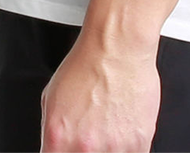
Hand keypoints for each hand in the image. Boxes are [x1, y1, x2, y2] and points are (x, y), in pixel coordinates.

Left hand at [39, 32, 160, 152]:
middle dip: (85, 149)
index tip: (69, 147)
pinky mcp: (138, 145)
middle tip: (91, 133)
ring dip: (108, 147)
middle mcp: (85, 148)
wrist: (118, 46)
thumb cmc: (88, 64)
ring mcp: (113, 150)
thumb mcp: (51, 97)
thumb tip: (55, 148)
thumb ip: (52, 133)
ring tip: (108, 125)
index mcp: (58, 139)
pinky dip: (126, 145)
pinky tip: (123, 125)